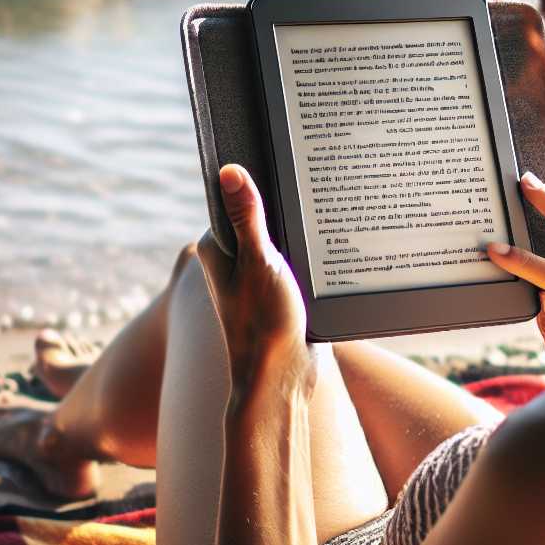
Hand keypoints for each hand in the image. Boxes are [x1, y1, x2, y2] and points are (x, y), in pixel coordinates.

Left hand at [196, 164, 314, 389]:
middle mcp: (232, 261)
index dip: (259, 182)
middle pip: (262, 218)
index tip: (284, 167)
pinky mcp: (279, 291)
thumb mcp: (258, 261)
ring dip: (300, 234)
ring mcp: (256, 277)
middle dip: (284, 210)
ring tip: (323, 221)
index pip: (236, 199)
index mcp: (216, 249)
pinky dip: (309, 255)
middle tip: (313, 193)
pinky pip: (295, 260)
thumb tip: (229, 171)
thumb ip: (245, 217)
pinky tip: (329, 249)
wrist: (284, 377)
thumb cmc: (263, 323)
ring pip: (282, 240)